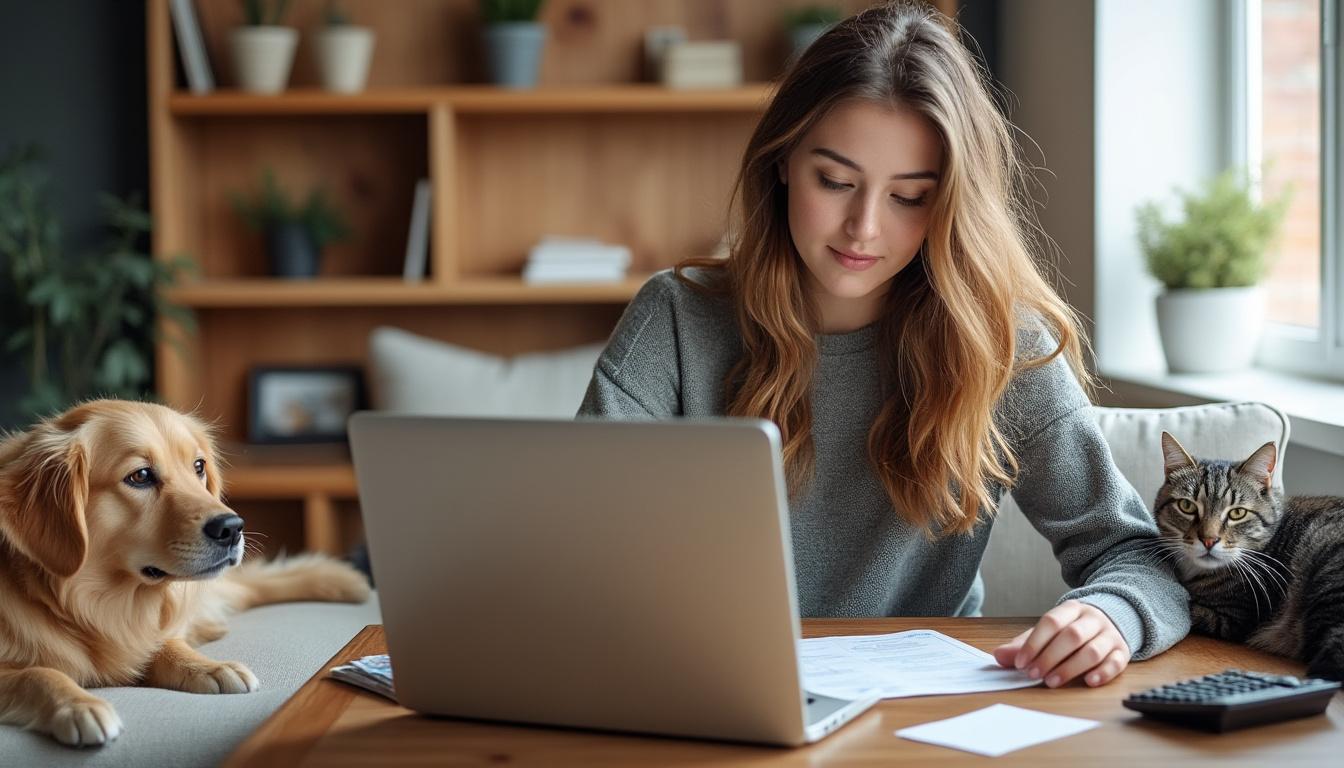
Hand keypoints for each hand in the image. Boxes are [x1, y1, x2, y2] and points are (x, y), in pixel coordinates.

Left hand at [992, 600, 1130, 687]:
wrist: (1111, 621)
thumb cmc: (1072, 630)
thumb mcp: (1047, 633)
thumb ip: (1024, 644)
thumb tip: (998, 656)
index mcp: (1071, 609)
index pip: (1051, 622)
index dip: (1034, 643)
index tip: (1020, 662)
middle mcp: (1093, 619)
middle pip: (1072, 636)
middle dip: (1050, 657)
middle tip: (1033, 674)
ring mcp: (1110, 635)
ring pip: (1093, 651)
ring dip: (1071, 668)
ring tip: (1052, 682)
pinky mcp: (1123, 652)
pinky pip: (1116, 662)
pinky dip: (1103, 673)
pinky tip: (1088, 682)